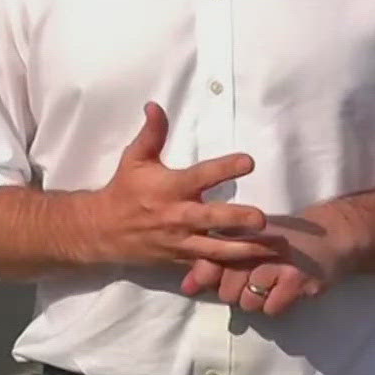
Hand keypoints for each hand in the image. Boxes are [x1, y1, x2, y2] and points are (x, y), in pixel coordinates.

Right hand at [84, 103, 276, 268]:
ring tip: (271, 248)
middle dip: (238, 219)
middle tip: (262, 218)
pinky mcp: (181, 258)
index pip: (201, 176)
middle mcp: (178, 215)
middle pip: (213, 218)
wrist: (102, 231)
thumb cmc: (124, 190)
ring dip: (244, 250)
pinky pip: (207, 265)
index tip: (249, 162)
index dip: (225, 168)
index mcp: (170, 188)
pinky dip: (229, 268)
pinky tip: (254, 269)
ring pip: (216, 249)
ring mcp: (181, 241)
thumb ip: (152, 133)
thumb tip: (155, 105)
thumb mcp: (135, 158)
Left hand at [178, 211, 351, 317]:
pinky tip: (287, 288)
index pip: (210, 262)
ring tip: (271, 283)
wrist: (330, 235)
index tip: (206, 284)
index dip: (206, 278)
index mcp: (241, 233)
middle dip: (237, 292)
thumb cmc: (281, 241)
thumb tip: (186, 288)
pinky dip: (278, 304)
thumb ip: (214, 264)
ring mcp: (277, 263)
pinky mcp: (296, 279)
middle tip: (253, 279)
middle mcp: (256, 247)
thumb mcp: (247, 243)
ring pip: (249, 303)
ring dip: (258, 300)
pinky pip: (272, 309)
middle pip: (227, 291)